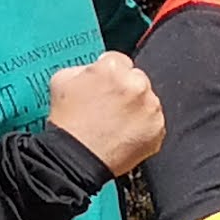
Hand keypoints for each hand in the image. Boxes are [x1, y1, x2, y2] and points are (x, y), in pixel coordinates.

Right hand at [45, 49, 162, 174]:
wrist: (76, 159)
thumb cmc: (69, 124)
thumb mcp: (62, 80)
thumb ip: (82, 67)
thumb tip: (94, 67)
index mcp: (112, 69)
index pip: (119, 61)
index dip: (110, 74)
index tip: (106, 85)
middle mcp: (136, 85)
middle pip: (136, 79)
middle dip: (125, 91)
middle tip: (108, 108)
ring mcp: (150, 108)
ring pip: (147, 101)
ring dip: (136, 109)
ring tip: (114, 124)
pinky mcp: (158, 129)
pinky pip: (153, 123)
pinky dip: (142, 128)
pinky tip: (124, 134)